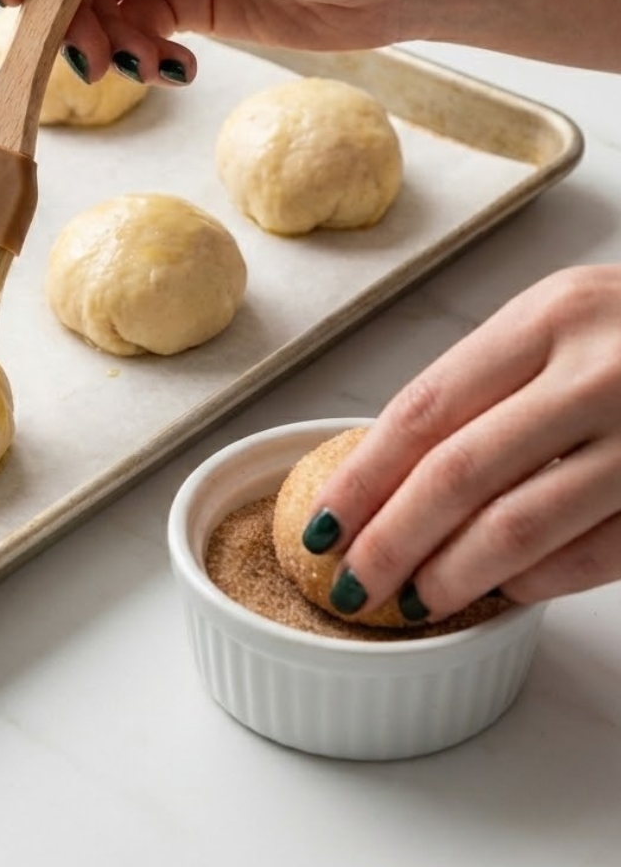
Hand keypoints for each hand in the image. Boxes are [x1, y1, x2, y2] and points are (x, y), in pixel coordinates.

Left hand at [303, 264, 620, 620]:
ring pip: (523, 526)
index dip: (363, 477)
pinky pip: (597, 556)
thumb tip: (388, 472)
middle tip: (354, 585)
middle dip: (391, 540)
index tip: (324, 525)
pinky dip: (537, 583)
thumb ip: (487, 382)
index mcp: (550, 317)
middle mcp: (601, 372)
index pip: (425, 408)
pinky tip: (501, 593)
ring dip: (455, 574)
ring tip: (413, 599)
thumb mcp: (562, 321)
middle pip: (459, 473)